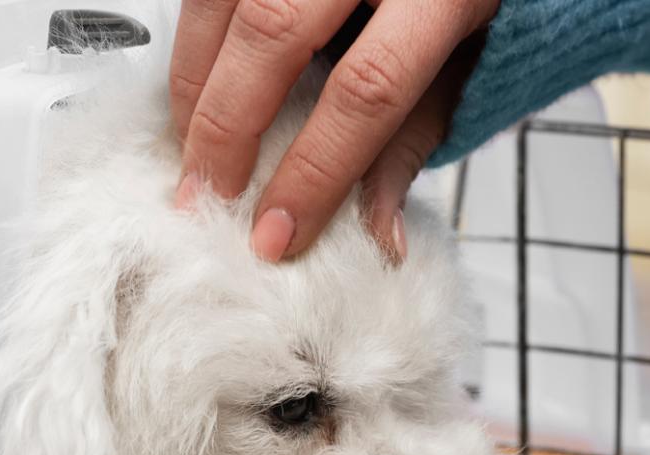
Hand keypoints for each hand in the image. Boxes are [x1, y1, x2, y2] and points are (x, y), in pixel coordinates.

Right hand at [169, 0, 497, 262]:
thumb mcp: (458, 67)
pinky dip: (192, 37)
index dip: (314, 170)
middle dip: (228, 127)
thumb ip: (410, 144)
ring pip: (226, 0)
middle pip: (276, 33)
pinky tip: (195, 86)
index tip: (276, 233)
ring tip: (191, 149)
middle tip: (205, 198)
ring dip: (195, 82)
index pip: (367, 89)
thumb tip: (377, 236)